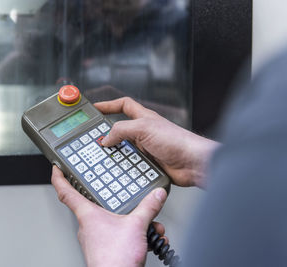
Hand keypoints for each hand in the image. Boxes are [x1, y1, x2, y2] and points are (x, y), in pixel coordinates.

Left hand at [51, 166, 167, 266]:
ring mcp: (96, 237)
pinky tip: (147, 238)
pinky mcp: (105, 248)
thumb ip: (148, 207)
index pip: (65, 192)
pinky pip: (119, 234)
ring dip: (133, 222)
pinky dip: (134, 234)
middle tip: (128, 198)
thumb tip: (156, 195)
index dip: (59, 178)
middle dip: (119, 203)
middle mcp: (88, 225)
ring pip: (113, 221)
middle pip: (98, 204)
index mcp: (88, 214)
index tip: (56, 169)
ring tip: (148, 226)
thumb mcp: (136, 226)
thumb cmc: (114, 259)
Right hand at [95, 97, 219, 187]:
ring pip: (123, 150)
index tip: (95, 108)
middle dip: (107, 134)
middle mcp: (144, 132)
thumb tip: (106, 138)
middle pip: (120, 130)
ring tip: (105, 157)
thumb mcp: (144, 128)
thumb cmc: (178, 141)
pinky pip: (130, 165)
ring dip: (115, 154)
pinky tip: (119, 170)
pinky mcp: (148, 164)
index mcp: (144, 118)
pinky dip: (123, 167)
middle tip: (94, 139)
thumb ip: (122, 130)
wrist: (193, 164)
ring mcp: (146, 148)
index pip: (123, 105)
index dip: (108, 105)